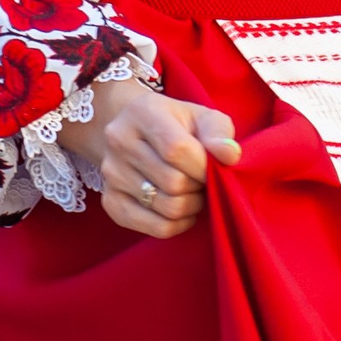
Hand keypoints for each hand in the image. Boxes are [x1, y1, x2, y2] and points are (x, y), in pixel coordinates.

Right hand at [56, 76, 239, 238]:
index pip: (176, 149)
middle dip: (199, 187)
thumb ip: (219, 132)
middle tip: (203, 180)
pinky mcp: (110, 201)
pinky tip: (183, 211)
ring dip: (191, 206)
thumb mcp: (201, 116)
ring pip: (166, 208)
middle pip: (173, 183)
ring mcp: (111, 173)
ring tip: (193, 192)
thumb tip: (230, 155)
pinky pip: (154, 228)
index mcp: (142, 112)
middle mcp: (118, 141)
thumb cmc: (177, 125)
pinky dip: (178, 225)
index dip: (202, 166)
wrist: (135, 133)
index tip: (213, 167)